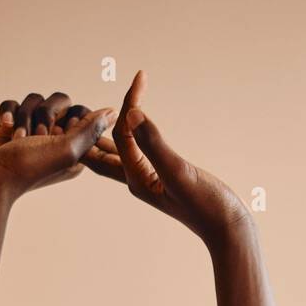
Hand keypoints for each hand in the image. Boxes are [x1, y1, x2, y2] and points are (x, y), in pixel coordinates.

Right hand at [0, 92, 116, 201]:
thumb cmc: (27, 169)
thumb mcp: (67, 150)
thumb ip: (90, 129)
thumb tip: (114, 112)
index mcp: (75, 150)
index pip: (81, 112)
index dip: (68, 117)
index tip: (58, 134)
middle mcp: (56, 141)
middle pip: (57, 102)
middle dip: (43, 116)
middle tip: (35, 138)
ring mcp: (32, 134)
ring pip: (34, 101)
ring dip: (23, 117)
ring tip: (17, 140)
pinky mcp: (12, 129)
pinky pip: (13, 104)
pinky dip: (8, 113)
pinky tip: (5, 129)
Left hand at [82, 71, 249, 245]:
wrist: (226, 228)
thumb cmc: (205, 205)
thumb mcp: (178, 171)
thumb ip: (154, 143)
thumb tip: (130, 114)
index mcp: (135, 179)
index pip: (122, 134)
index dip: (129, 103)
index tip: (141, 77)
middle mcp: (136, 180)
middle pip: (101, 152)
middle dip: (90, 130)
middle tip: (79, 107)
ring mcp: (149, 181)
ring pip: (117, 154)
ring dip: (106, 134)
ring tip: (95, 116)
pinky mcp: (163, 179)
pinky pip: (137, 156)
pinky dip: (130, 139)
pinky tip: (134, 132)